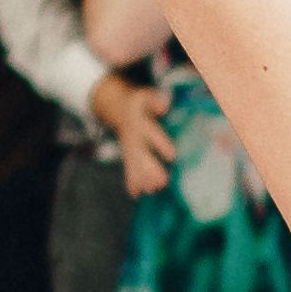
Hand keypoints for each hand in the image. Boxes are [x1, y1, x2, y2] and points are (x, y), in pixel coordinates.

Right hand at [92, 68, 174, 200]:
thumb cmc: (139, 103)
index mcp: (139, 122)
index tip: (172, 156)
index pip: (151, 133)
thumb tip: (164, 105)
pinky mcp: (127, 155)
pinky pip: (128, 169)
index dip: (160, 143)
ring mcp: (128, 147)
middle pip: (141, 154)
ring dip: (142, 178)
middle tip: (163, 182)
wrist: (118, 109)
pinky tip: (136, 195)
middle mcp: (132, 137)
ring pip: (134, 164)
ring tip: (152, 190)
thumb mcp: (145, 96)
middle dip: (150, 168)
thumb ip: (155, 100)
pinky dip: (131, 182)